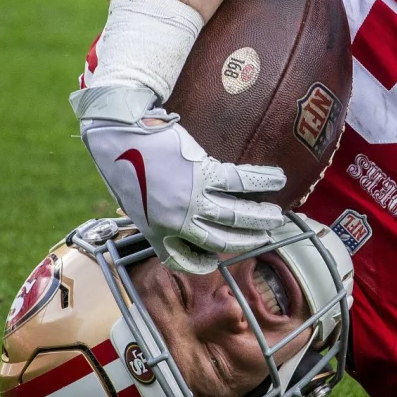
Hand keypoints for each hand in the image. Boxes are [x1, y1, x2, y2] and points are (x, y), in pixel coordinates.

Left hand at [80, 113, 285, 272]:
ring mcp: (192, 200)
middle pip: (221, 240)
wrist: (119, 134)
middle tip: (265, 235)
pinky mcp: (203, 174)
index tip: (217, 258)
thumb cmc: (122, 161)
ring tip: (276, 216)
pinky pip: (240, 182)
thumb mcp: (133, 199)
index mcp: (156, 232)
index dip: (204, 262)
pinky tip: (277, 179)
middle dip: (247, 240)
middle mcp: (176, 222)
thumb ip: (155, 211)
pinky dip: (262, 181)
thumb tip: (175, 209)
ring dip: (261, 216)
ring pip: (236, 215)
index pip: (184, 259)